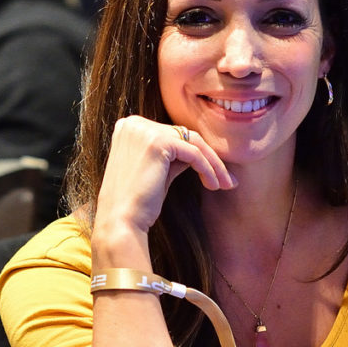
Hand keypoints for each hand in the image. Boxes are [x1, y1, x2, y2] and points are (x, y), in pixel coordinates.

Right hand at [94, 117, 234, 238]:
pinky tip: (214, 185)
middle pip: (185, 135)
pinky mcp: (157, 142)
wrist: (121, 222)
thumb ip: (172, 156)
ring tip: (225, 184)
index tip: (213, 172)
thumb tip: (198, 152)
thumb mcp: (156, 171)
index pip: (173, 135)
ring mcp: (144, 131)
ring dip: (214, 164)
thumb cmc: (137, 203)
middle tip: (226, 180)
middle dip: (210, 158)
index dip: (196, 153)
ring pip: (194, 142)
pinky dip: (208, 169)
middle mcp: (134, 124)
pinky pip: (194, 154)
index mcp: (129, 127)